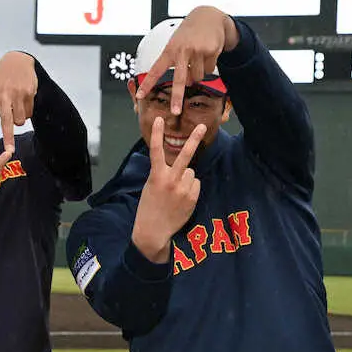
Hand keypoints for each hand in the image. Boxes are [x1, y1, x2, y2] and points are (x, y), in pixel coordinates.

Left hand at [0, 51, 36, 153]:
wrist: (18, 60)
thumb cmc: (1, 77)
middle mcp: (2, 95)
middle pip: (5, 121)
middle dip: (8, 138)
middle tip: (9, 151)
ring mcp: (16, 94)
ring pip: (19, 121)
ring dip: (18, 119)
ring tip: (16, 105)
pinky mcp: (28, 93)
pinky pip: (28, 113)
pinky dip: (26, 111)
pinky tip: (23, 99)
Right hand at [131, 117, 206, 263]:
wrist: (153, 232)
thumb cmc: (148, 208)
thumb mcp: (150, 187)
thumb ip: (162, 175)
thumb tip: (179, 166)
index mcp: (156, 176)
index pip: (157, 151)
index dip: (158, 134)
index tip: (160, 119)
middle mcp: (171, 180)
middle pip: (185, 155)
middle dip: (194, 139)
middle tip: (202, 126)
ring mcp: (183, 189)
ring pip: (191, 172)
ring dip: (187, 178)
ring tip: (176, 192)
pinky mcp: (192, 198)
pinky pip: (196, 184)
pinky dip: (191, 188)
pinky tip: (183, 198)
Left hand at [136, 6, 237, 114]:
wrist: (208, 17)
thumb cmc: (188, 33)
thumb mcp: (176, 43)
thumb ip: (175, 64)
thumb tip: (184, 84)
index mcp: (169, 49)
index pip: (156, 70)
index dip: (147, 84)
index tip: (140, 96)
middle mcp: (182, 50)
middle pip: (179, 79)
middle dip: (177, 97)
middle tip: (175, 111)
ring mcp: (197, 50)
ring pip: (197, 77)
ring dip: (197, 73)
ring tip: (197, 58)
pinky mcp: (211, 51)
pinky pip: (209, 69)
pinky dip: (208, 65)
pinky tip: (207, 53)